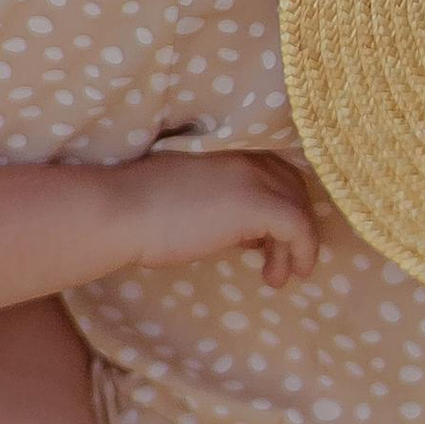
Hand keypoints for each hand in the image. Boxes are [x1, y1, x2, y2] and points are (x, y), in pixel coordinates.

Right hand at [119, 148, 320, 289]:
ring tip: (277, 276)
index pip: (274, 168)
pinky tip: (292, 273)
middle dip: (292, 223)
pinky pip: (299, 227)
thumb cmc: (137, 207)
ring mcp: (254, 177)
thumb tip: (243, 230)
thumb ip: (218, 199)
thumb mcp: (188, 193)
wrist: (120, 210)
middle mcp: (247, 155)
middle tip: (275, 257)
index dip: (278, 199)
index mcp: (229, 148)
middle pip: (292, 186)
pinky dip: (303, 251)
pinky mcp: (257, 204)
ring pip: (298, 207)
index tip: (266, 237)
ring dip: (295, 244)